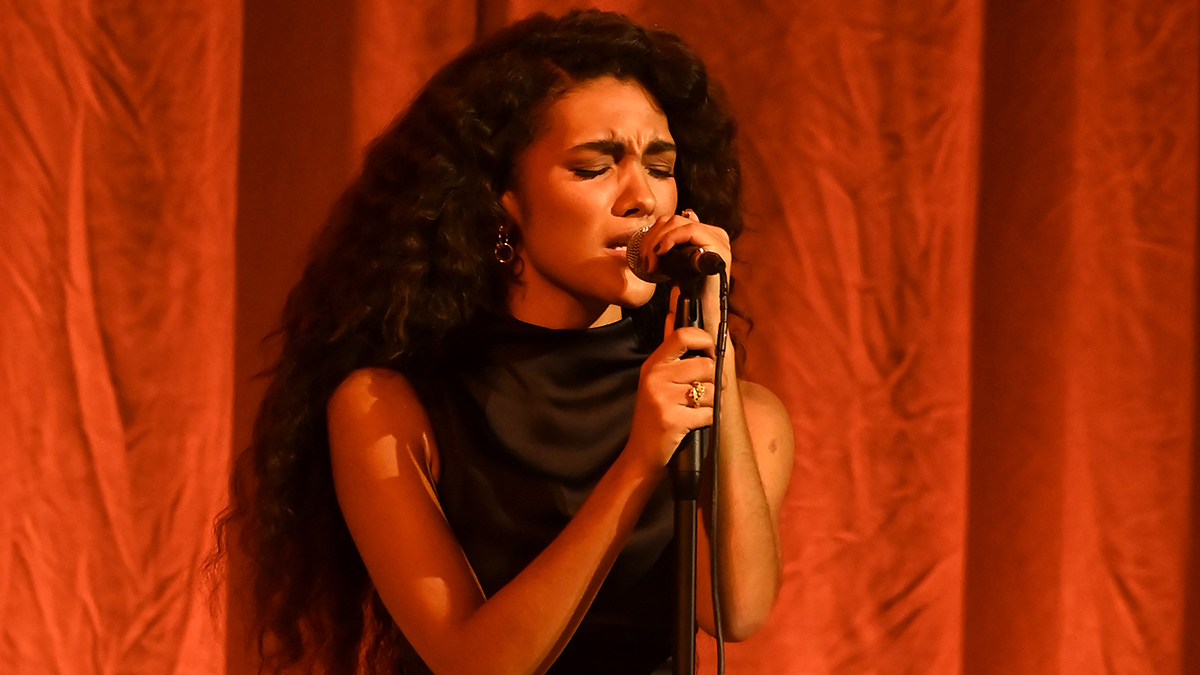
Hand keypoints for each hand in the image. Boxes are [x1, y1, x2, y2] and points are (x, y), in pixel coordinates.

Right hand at [626, 326, 715, 468]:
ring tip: (696, 410)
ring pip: (711, 390)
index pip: (683, 335)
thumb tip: (672, 312)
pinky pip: (709, 413)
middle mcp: (655, 377)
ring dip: (711, 403)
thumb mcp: (655, 379)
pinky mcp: (673, 419)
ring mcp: (663, 398)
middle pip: (706, 365)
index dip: (704, 340)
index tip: (709, 352)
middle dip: (715, 381)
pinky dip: (708, 420)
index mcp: (653, 364)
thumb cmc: (654, 415)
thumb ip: (668, 348)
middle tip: (706, 391)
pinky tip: (694, 423)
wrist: (641, 455)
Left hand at [637, 209, 730, 340]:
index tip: (643, 254)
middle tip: (644, 260)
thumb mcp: (678, 262)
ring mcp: (719, 240)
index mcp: (707, 234)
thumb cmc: (689, 292)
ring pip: (678, 223)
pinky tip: (661, 252)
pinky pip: (690, 230)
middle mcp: (716, 234)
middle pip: (673, 220)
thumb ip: (679, 242)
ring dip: (657, 241)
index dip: (653, 233)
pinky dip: (670, 238)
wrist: (699, 314)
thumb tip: (686, 214)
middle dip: (651, 238)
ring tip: (651, 262)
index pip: (673, 220)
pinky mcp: (718, 247)